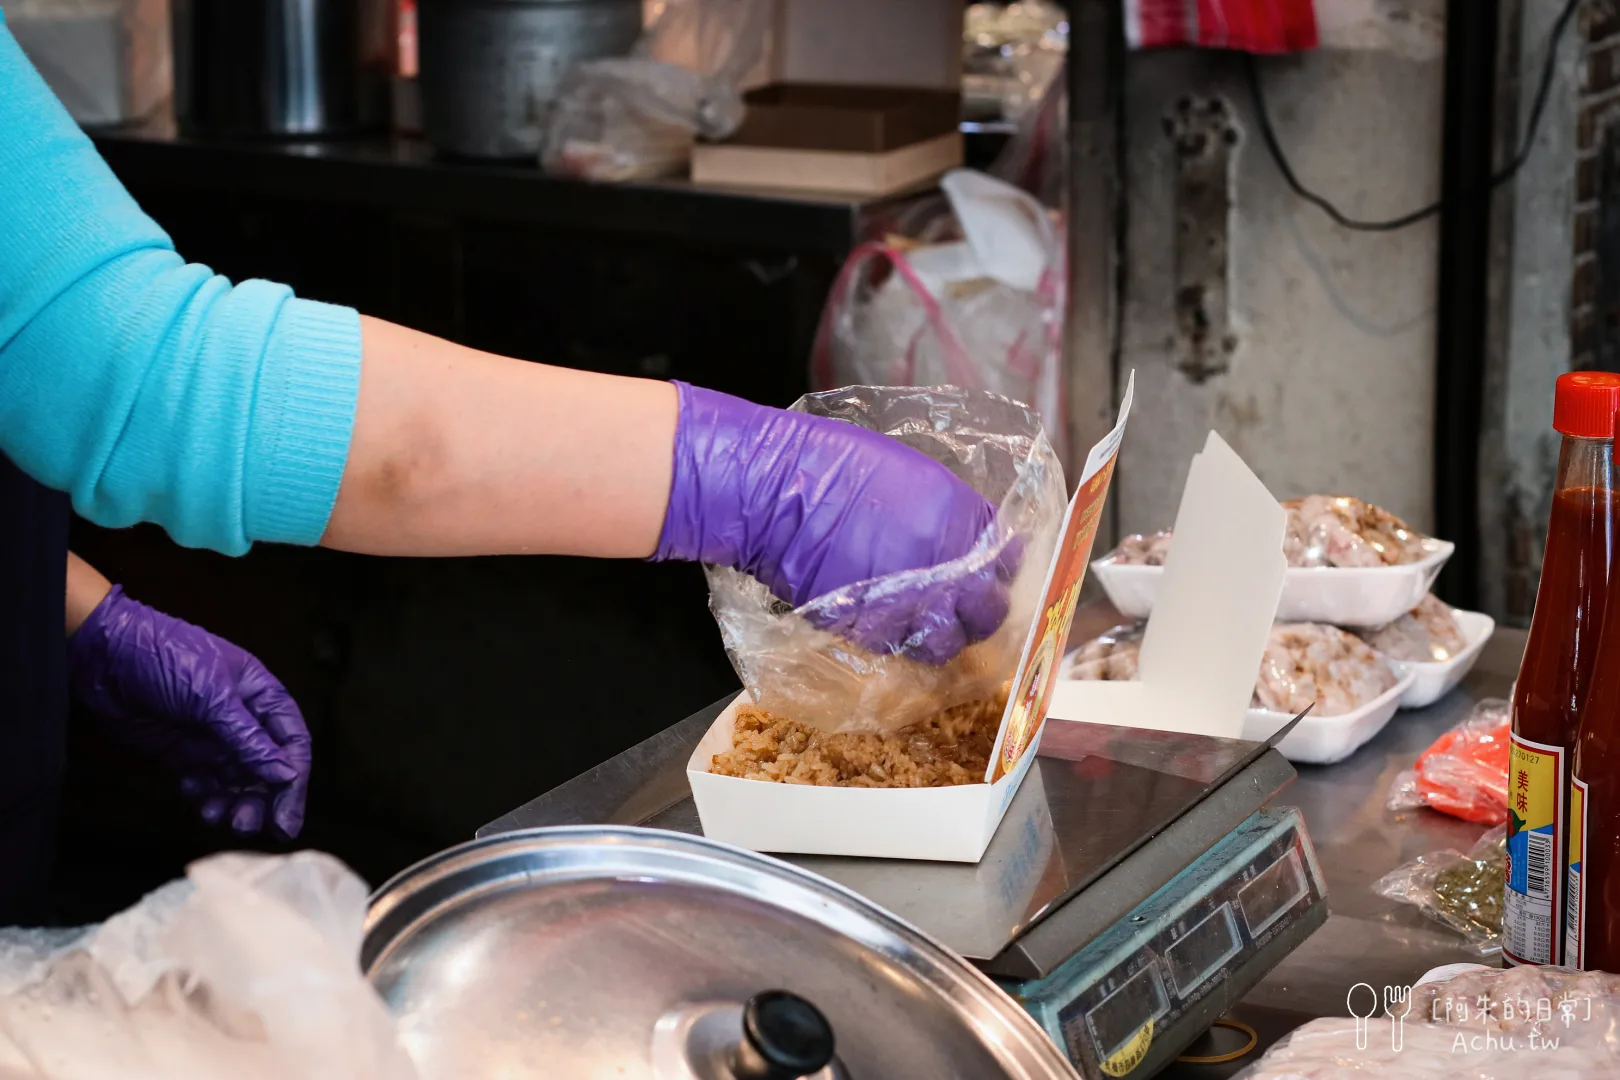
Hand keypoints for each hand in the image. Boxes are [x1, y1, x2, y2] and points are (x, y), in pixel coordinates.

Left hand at [68, 587, 310, 837]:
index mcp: (260, 695)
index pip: (291, 743)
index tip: (286, 818)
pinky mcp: (182, 752)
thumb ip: (249, 739)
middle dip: (260, 800)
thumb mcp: (212, 697)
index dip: (292, 781)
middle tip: (247, 825)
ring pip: (235, 781)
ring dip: (231, 803)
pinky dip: (203, 794)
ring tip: (216, 816)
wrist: (102, 656)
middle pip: (266, 769)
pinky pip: (204, 782)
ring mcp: (211, 736)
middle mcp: (242, 719)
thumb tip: (286, 774)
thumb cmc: (165, 657)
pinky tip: (193, 792)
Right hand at [653, 383, 1017, 663]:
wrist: (775, 491)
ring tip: (928, 621)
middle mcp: (945, 566)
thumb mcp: (910, 472)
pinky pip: (903, 648)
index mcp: (959, 518)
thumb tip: (968, 537)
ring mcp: (910, 604)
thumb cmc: (833, 465)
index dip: (998, 565)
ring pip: (949, 642)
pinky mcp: (871, 630)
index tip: (987, 567)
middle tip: (964, 602)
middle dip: (981, 607)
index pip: (1006, 557)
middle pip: (988, 608)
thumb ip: (949, 511)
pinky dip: (901, 639)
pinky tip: (889, 620)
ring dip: (944, 634)